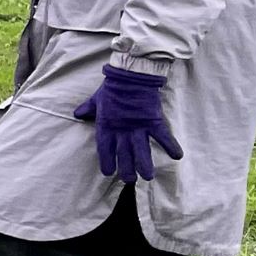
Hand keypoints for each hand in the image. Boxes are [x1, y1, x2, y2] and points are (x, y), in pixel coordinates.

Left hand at [73, 66, 182, 182]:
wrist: (130, 76)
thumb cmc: (112, 88)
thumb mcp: (96, 100)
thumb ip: (88, 109)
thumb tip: (78, 115)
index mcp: (106, 125)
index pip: (105, 148)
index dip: (107, 161)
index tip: (109, 173)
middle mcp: (122, 130)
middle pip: (124, 153)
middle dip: (127, 168)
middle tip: (130, 180)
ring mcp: (138, 126)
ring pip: (141, 150)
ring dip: (144, 164)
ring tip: (147, 177)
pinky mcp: (153, 121)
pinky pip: (163, 136)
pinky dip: (170, 145)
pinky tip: (177, 156)